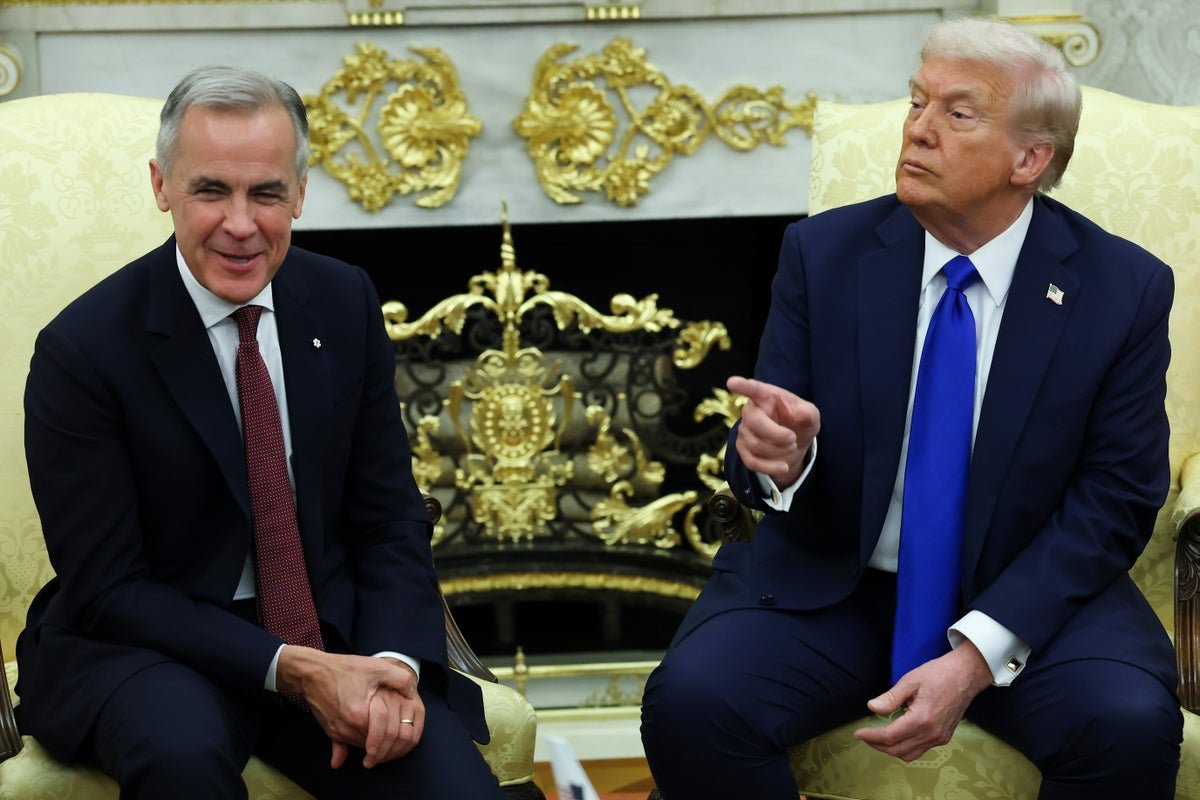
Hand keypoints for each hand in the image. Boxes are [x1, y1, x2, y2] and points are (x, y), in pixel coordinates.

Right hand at [275, 647, 419, 766]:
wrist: (312, 672)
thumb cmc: (345, 669)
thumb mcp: (377, 668)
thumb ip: (399, 678)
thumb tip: (412, 692)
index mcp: (361, 715)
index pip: (386, 735)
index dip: (399, 735)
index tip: (406, 732)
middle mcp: (347, 728)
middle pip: (375, 744)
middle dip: (389, 744)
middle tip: (401, 740)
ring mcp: (337, 732)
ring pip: (363, 746)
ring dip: (376, 744)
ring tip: (389, 735)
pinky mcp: (331, 732)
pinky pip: (349, 744)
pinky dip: (362, 743)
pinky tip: (369, 745)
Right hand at [726, 376, 819, 487]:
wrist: (794, 444)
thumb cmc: (800, 422)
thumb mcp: (810, 416)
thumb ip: (807, 413)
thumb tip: (794, 413)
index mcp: (766, 396)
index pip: (753, 389)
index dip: (743, 386)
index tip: (732, 382)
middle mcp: (751, 410)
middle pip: (754, 422)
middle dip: (777, 435)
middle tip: (793, 439)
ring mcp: (745, 430)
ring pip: (755, 445)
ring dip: (779, 451)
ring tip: (791, 446)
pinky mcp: (743, 448)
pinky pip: (752, 462)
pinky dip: (771, 467)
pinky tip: (784, 466)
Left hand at [853, 641, 991, 761]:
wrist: (968, 674)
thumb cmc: (939, 673)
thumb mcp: (911, 681)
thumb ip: (891, 698)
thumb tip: (872, 708)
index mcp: (922, 720)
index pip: (890, 736)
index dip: (871, 736)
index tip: (858, 733)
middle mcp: (932, 734)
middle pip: (898, 750)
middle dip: (878, 746)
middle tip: (865, 736)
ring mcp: (940, 738)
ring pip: (910, 754)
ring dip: (891, 750)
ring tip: (878, 738)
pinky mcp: (944, 737)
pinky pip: (921, 750)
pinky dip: (905, 747)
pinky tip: (898, 735)